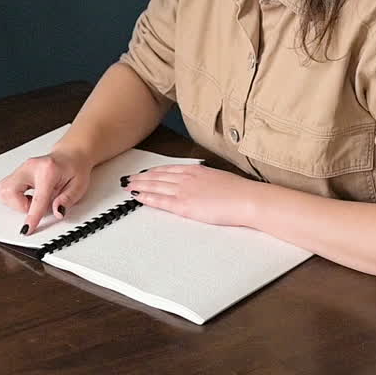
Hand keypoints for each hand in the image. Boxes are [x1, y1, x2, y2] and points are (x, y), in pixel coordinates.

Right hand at [0, 150, 91, 235]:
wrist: (70, 155)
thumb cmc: (74, 168)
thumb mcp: (79, 186)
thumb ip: (67, 200)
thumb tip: (58, 212)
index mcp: (48, 171)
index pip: (37, 198)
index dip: (32, 216)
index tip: (27, 229)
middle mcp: (31, 167)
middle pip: (9, 191)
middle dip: (19, 206)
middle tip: (35, 207)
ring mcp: (22, 168)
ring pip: (4, 189)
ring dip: (16, 202)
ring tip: (32, 201)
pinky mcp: (18, 171)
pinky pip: (7, 188)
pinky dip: (15, 197)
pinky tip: (29, 196)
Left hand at [125, 165, 260, 227]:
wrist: (247, 199)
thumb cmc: (240, 192)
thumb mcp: (219, 179)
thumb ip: (206, 180)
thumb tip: (203, 183)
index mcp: (196, 170)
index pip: (168, 169)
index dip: (154, 171)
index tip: (145, 171)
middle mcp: (187, 178)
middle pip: (158, 176)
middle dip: (142, 176)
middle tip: (129, 178)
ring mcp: (184, 190)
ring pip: (155, 185)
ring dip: (140, 185)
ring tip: (128, 185)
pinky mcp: (184, 205)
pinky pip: (160, 201)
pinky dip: (147, 197)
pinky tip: (138, 196)